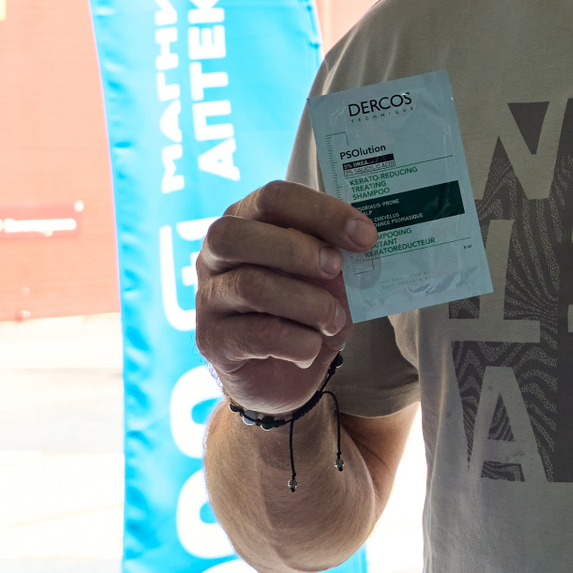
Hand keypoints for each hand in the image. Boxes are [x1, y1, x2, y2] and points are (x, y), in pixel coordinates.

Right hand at [197, 181, 376, 414]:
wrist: (281, 376)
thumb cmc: (305, 311)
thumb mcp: (328, 278)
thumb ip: (338, 254)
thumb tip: (362, 241)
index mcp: (246, 222)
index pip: (273, 197)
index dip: (321, 211)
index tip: (365, 236)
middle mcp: (215, 255)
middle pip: (236, 233)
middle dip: (296, 249)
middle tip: (336, 268)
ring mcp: (208, 298)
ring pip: (251, 286)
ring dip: (308, 304)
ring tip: (334, 320)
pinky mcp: (212, 341)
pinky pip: (258, 335)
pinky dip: (299, 342)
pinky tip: (312, 348)